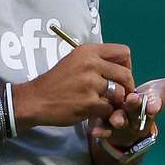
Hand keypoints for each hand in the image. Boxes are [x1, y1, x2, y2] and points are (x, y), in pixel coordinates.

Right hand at [14, 43, 134, 127]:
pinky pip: (110, 109)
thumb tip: (121, 67)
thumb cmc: (57, 81)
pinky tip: (95, 112)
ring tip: (106, 104)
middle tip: (119, 95)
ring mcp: (90, 83)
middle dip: (127, 87)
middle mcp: (91, 63)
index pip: (123, 52)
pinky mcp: (89, 102)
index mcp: (88, 50)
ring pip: (120, 93)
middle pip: (126, 74)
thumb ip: (96, 61)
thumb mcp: (75, 60)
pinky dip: (105, 113)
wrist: (37, 99)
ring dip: (116, 102)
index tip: (120, 75)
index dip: (127, 65)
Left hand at [90, 66, 164, 147]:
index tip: (154, 104)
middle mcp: (138, 116)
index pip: (155, 104)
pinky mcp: (107, 126)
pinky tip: (95, 131)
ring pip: (120, 122)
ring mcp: (122, 123)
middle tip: (132, 100)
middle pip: (137, 112)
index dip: (155, 104)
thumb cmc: (149, 101)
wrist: (132, 123)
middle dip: (134, 108)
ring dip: (117, 120)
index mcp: (152, 106)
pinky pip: (103, 130)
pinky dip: (100, 131)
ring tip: (114, 117)